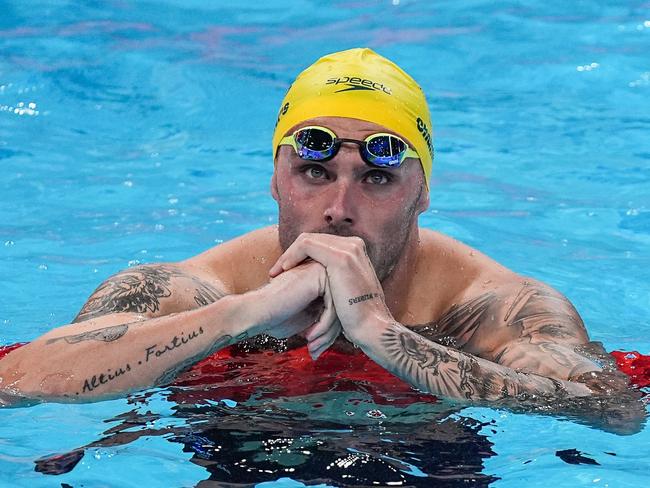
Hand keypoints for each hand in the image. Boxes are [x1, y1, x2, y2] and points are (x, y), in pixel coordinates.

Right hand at [249, 261, 336, 342]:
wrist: (256, 312)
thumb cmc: (277, 317)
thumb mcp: (310, 317)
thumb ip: (327, 314)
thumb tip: (350, 328)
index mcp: (320, 279)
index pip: (338, 307)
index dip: (329, 331)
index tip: (316, 348)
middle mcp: (323, 271)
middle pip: (341, 307)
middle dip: (329, 334)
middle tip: (315, 350)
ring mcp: (322, 269)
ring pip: (339, 308)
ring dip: (326, 333)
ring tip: (313, 347)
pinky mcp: (319, 275)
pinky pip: (333, 306)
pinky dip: (323, 326)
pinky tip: (310, 337)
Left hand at [269, 233, 392, 347]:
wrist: (372, 328)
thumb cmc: (358, 317)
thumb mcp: (347, 290)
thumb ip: (337, 279)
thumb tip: (322, 281)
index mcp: (355, 250)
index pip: (320, 243)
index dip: (300, 255)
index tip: (284, 271)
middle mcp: (354, 244)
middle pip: (313, 239)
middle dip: (291, 254)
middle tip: (274, 272)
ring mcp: (349, 249)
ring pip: (307, 240)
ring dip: (288, 255)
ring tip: (275, 273)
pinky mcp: (341, 257)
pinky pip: (306, 246)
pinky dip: (291, 256)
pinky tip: (283, 270)